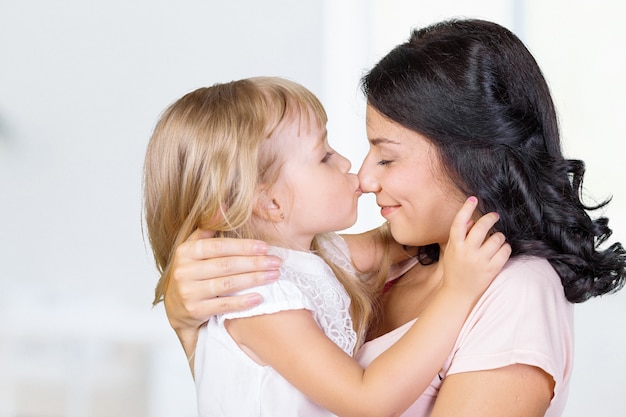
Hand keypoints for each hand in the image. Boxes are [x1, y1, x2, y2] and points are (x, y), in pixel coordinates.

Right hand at [164, 228, 281, 336]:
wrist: (176, 310)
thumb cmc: (191, 274)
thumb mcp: (192, 250)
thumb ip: (207, 229)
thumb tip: (223, 206)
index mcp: (185, 252)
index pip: (219, 247)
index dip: (244, 246)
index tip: (265, 247)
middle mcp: (184, 271)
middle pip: (226, 265)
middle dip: (255, 263)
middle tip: (276, 262)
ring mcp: (188, 292)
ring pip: (227, 284)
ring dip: (254, 279)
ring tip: (273, 276)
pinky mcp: (194, 311)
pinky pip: (223, 305)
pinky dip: (243, 302)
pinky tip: (259, 297)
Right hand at [442, 197, 510, 297]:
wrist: (458, 293)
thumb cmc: (455, 269)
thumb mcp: (451, 251)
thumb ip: (459, 235)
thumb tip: (470, 220)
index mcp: (455, 246)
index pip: (459, 223)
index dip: (466, 208)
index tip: (473, 199)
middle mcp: (466, 252)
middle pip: (481, 227)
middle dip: (490, 218)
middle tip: (495, 215)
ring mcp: (479, 261)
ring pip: (497, 238)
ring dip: (499, 236)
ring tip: (496, 240)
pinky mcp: (492, 269)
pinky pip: (505, 251)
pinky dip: (505, 248)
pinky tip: (501, 250)